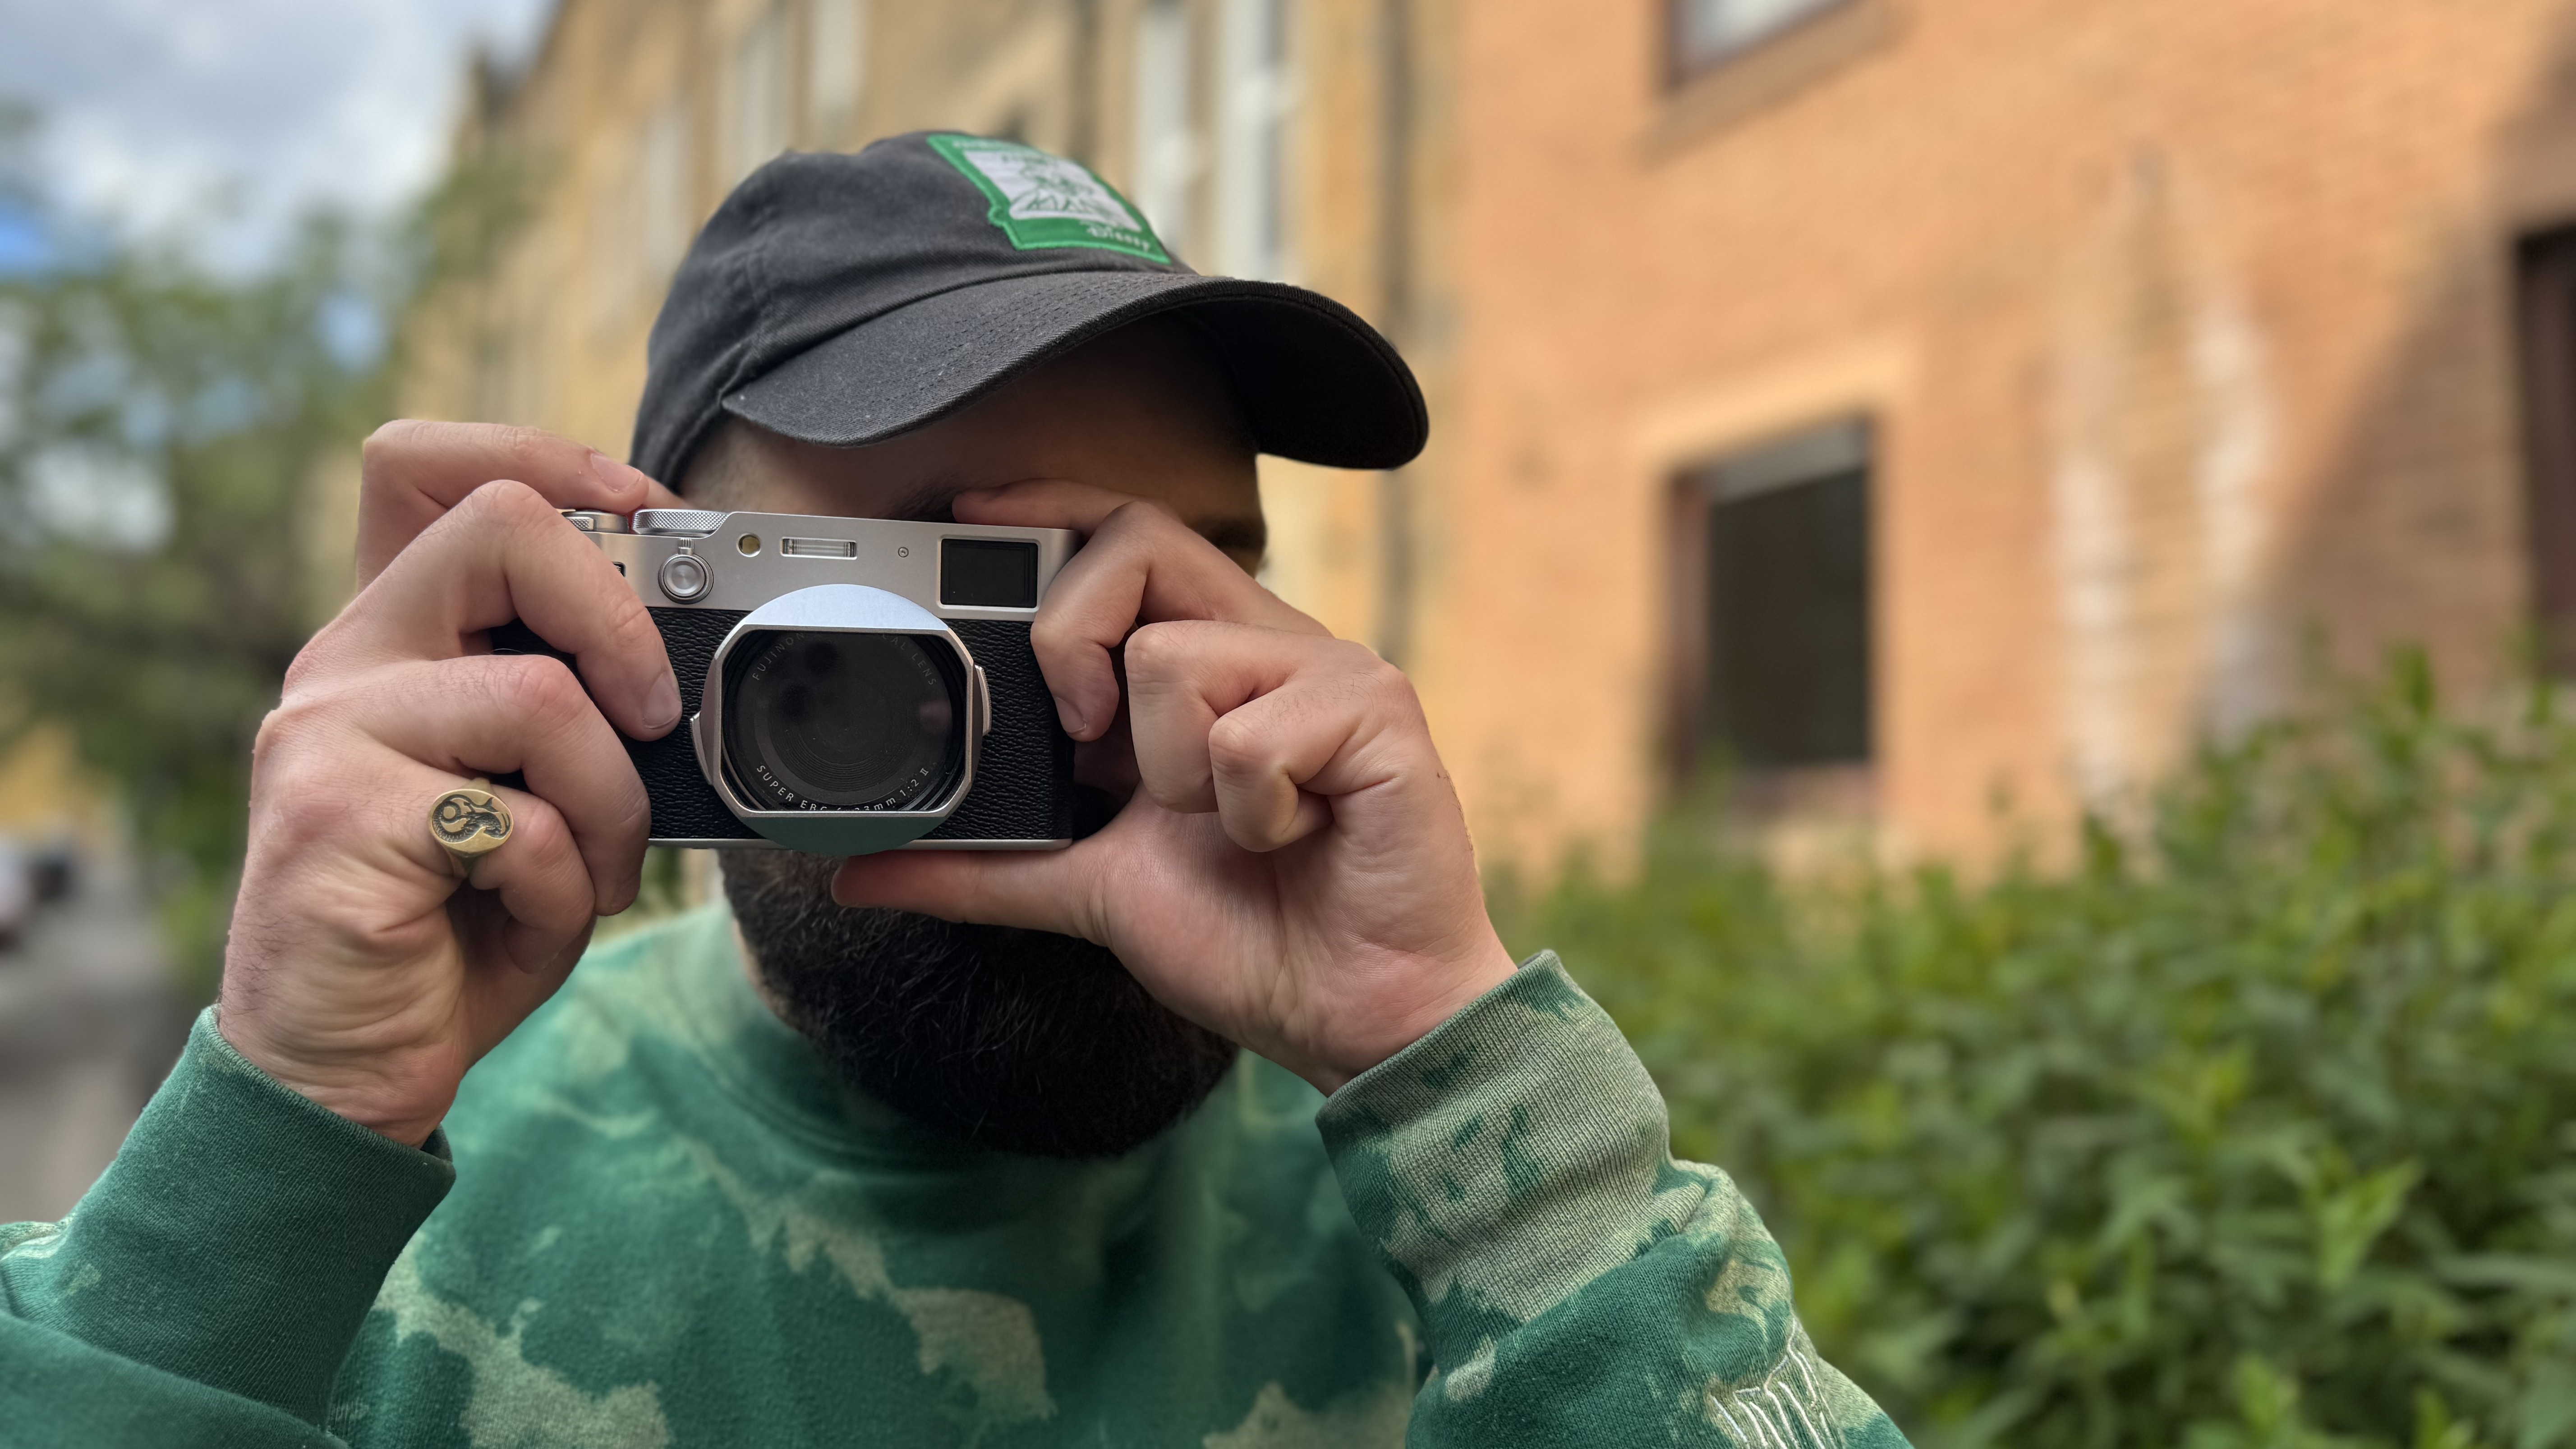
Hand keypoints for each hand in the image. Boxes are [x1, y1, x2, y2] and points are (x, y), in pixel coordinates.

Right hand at [219, 423, 684, 1144]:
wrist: (343, 1068)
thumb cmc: (451, 931)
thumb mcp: (531, 796)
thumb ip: (571, 711)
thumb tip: (679, 664)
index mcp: (392, 641)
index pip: (426, 466)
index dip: (547, 460)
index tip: (648, 514)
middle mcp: (343, 664)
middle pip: (499, 529)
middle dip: (618, 614)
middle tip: (654, 714)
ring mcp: (326, 734)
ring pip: (541, 693)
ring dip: (612, 801)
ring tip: (590, 874)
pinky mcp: (334, 817)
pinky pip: (518, 820)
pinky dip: (562, 884)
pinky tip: (527, 921)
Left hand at [831, 483, 1517, 1092]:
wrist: (1351, 1018)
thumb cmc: (1248, 941)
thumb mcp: (1090, 890)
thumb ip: (983, 867)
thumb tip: (857, 872)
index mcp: (1208, 667)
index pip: (1125, 538)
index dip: (1048, 509)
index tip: (967, 515)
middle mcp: (1267, 645)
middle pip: (1142, 542)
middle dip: (1074, 634)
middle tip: (1081, 732)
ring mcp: (1327, 670)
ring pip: (1175, 657)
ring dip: (1173, 774)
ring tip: (1230, 828)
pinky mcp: (1378, 707)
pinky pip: (1251, 735)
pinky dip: (1249, 813)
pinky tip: (1292, 840)